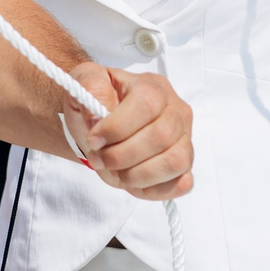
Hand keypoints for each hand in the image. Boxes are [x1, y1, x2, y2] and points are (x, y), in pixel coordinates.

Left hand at [63, 64, 193, 200]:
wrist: (100, 125)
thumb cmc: (95, 102)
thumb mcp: (86, 81)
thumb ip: (91, 88)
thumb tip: (98, 117)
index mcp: (153, 87)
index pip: (147, 105)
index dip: (117, 127)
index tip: (94, 139)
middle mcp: (176, 111)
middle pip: (162, 136)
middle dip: (122, 155)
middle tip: (98, 158)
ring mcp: (184, 140)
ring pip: (176, 162)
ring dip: (137, 175)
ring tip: (115, 171)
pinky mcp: (183, 166)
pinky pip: (182, 183)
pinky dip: (154, 189)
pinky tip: (132, 181)